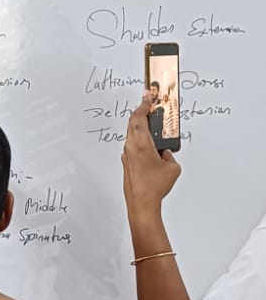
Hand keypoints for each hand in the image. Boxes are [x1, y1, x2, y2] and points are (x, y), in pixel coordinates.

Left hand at [122, 95, 180, 215]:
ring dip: (141, 127)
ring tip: (153, 125)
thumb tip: (165, 154)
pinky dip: (140, 140)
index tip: (148, 95)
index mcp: (141, 144)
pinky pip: (133, 146)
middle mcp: (130, 147)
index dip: (144, 104)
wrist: (141, 204)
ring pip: (132, 135)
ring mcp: (127, 156)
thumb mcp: (172, 167)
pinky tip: (150, 145)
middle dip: (142, 112)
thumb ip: (170, 155)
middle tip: (150, 105)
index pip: (139, 117)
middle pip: (133, 123)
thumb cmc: (154, 187)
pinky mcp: (127, 164)